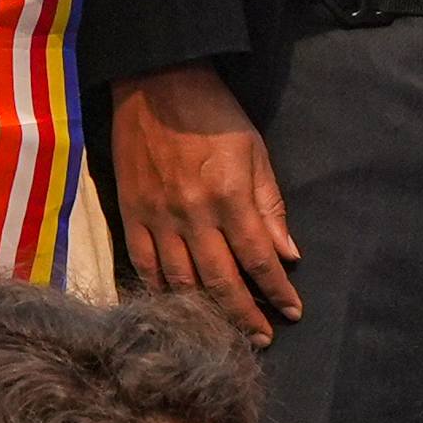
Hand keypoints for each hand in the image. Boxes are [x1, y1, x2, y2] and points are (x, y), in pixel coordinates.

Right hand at [109, 63, 297, 344]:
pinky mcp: (130, 214)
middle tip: (261, 339)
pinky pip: (144, 264)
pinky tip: (176, 306)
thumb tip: (288, 254)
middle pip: (221, 281)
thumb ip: (270, 206)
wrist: (156, 83)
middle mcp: (193, 215)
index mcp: (229, 197)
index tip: (291, 312)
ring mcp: (158, 218)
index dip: (276, 291)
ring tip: (225, 332)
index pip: (258, 259)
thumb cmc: (214, 115)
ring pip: (181, 281)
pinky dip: (161, 290)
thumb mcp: (255, 153)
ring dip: (205, 312)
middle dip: (245, 315)